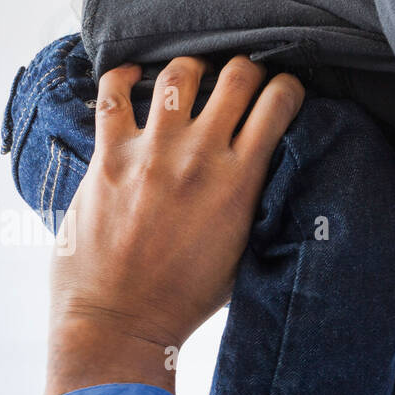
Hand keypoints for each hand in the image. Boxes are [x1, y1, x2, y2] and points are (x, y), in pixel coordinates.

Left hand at [43, 55, 303, 394]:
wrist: (119, 323)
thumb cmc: (185, 295)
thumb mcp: (245, 246)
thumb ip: (256, 197)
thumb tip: (267, 160)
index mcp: (241, 179)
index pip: (279, 102)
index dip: (287, 86)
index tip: (281, 92)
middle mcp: (200, 156)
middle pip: (237, 75)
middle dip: (245, 71)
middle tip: (239, 83)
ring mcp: (151, 153)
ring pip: (180, 74)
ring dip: (192, 70)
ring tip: (190, 80)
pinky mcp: (107, 159)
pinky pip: (112, 95)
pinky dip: (123, 77)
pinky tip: (132, 79)